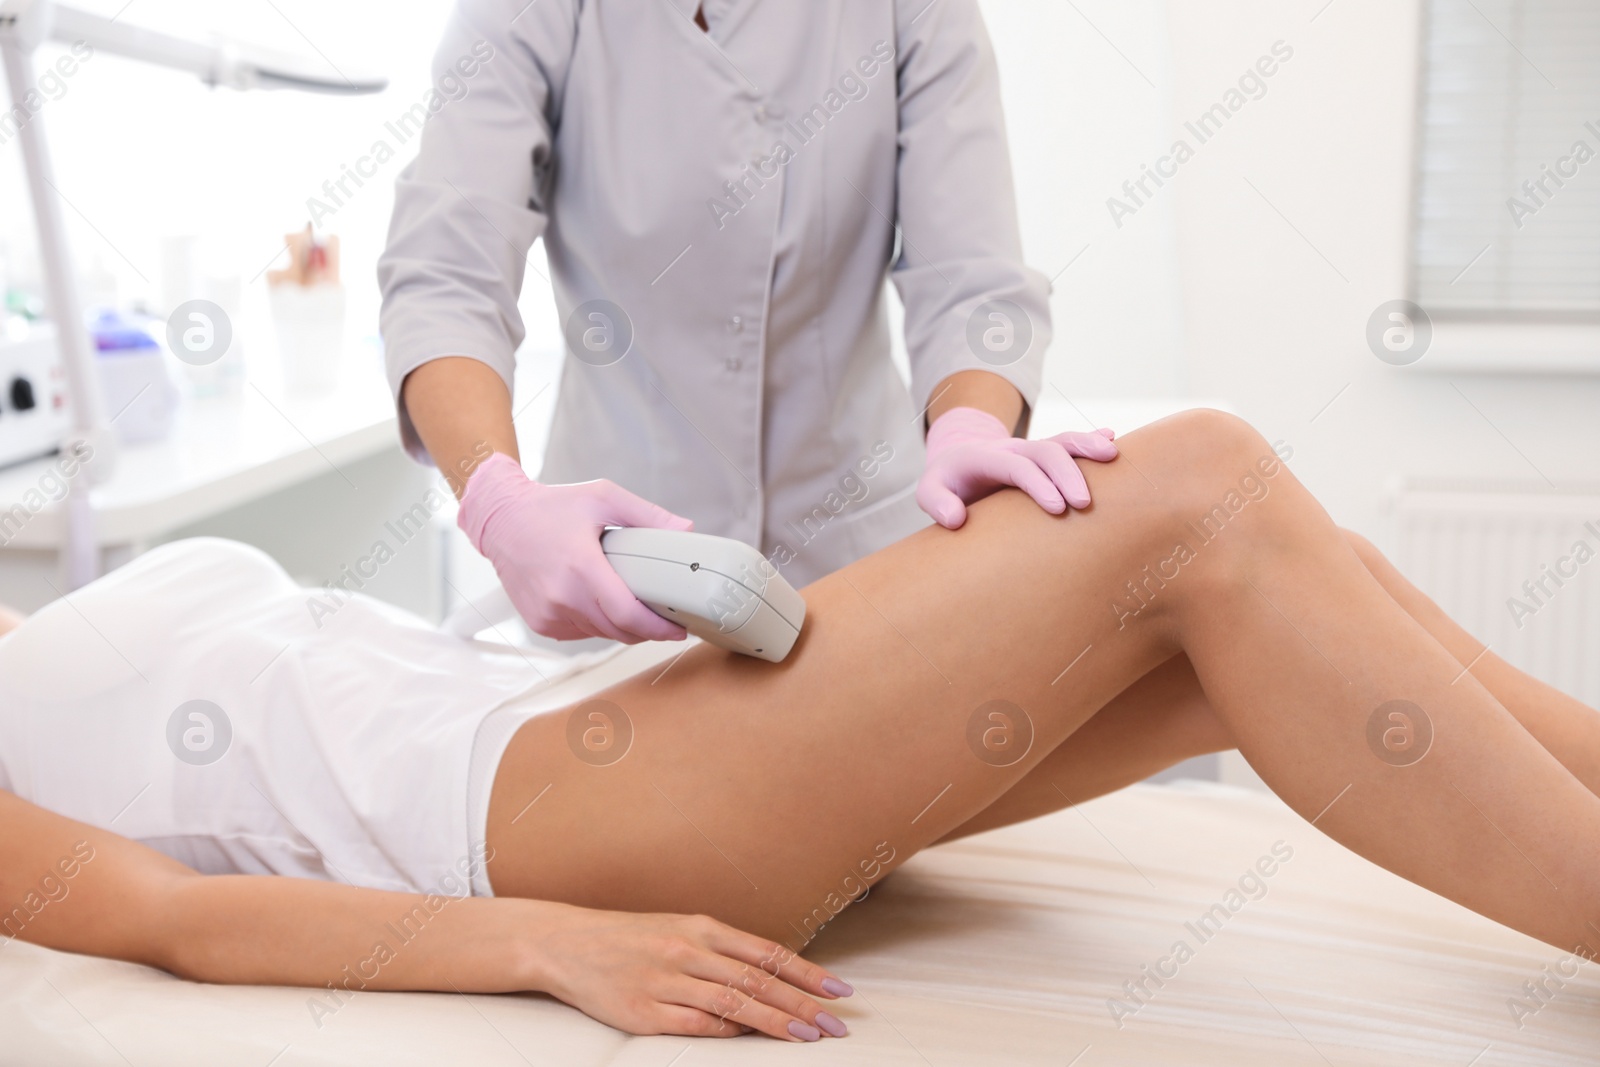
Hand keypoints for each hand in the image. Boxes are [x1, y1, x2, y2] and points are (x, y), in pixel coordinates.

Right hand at [457, 453, 693, 642]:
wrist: (500, 519)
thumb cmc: (550, 507)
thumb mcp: (602, 498)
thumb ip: (647, 515)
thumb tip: (685, 530)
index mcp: (581, 567)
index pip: (627, 614)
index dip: (658, 628)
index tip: (678, 629)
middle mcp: (562, 596)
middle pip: (618, 631)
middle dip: (647, 629)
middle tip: (665, 618)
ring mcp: (548, 613)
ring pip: (600, 634)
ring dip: (621, 627)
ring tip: (633, 606)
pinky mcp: (539, 622)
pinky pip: (580, 633)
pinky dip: (597, 624)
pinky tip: (601, 604)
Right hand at [531, 905, 853, 1041]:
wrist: (567, 942)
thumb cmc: (630, 938)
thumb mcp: (679, 930)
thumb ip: (721, 952)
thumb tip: (768, 980)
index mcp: (701, 927)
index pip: (767, 952)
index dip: (807, 972)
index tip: (839, 989)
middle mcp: (688, 950)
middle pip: (758, 979)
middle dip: (803, 1002)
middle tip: (836, 1022)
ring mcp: (666, 980)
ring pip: (734, 1001)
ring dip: (775, 1021)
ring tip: (808, 1035)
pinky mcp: (645, 1010)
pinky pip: (696, 1023)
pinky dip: (728, 1030)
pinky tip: (752, 1037)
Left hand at [916, 407, 1118, 529]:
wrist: (956, 460)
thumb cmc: (946, 482)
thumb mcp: (928, 491)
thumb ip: (936, 503)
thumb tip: (956, 519)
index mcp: (984, 458)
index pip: (1016, 467)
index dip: (1038, 484)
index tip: (1057, 508)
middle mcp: (1012, 449)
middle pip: (1044, 452)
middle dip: (1067, 474)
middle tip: (1085, 503)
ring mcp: (1030, 449)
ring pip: (1061, 441)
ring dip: (1086, 447)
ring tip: (1112, 457)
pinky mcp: (1043, 454)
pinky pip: (1068, 441)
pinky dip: (1090, 438)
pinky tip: (1113, 441)